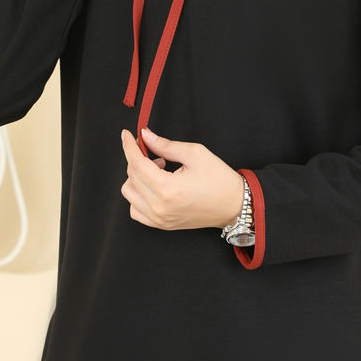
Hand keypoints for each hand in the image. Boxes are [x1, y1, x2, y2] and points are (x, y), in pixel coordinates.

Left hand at [120, 126, 244, 231]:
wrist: (234, 205)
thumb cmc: (219, 180)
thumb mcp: (195, 154)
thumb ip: (166, 145)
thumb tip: (146, 136)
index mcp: (168, 188)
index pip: (137, 163)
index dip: (129, 146)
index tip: (126, 134)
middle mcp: (160, 207)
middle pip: (132, 176)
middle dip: (137, 159)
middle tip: (155, 152)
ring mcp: (159, 219)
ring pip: (129, 193)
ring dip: (137, 177)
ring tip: (158, 171)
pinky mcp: (162, 225)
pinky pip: (135, 211)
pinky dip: (137, 196)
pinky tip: (152, 187)